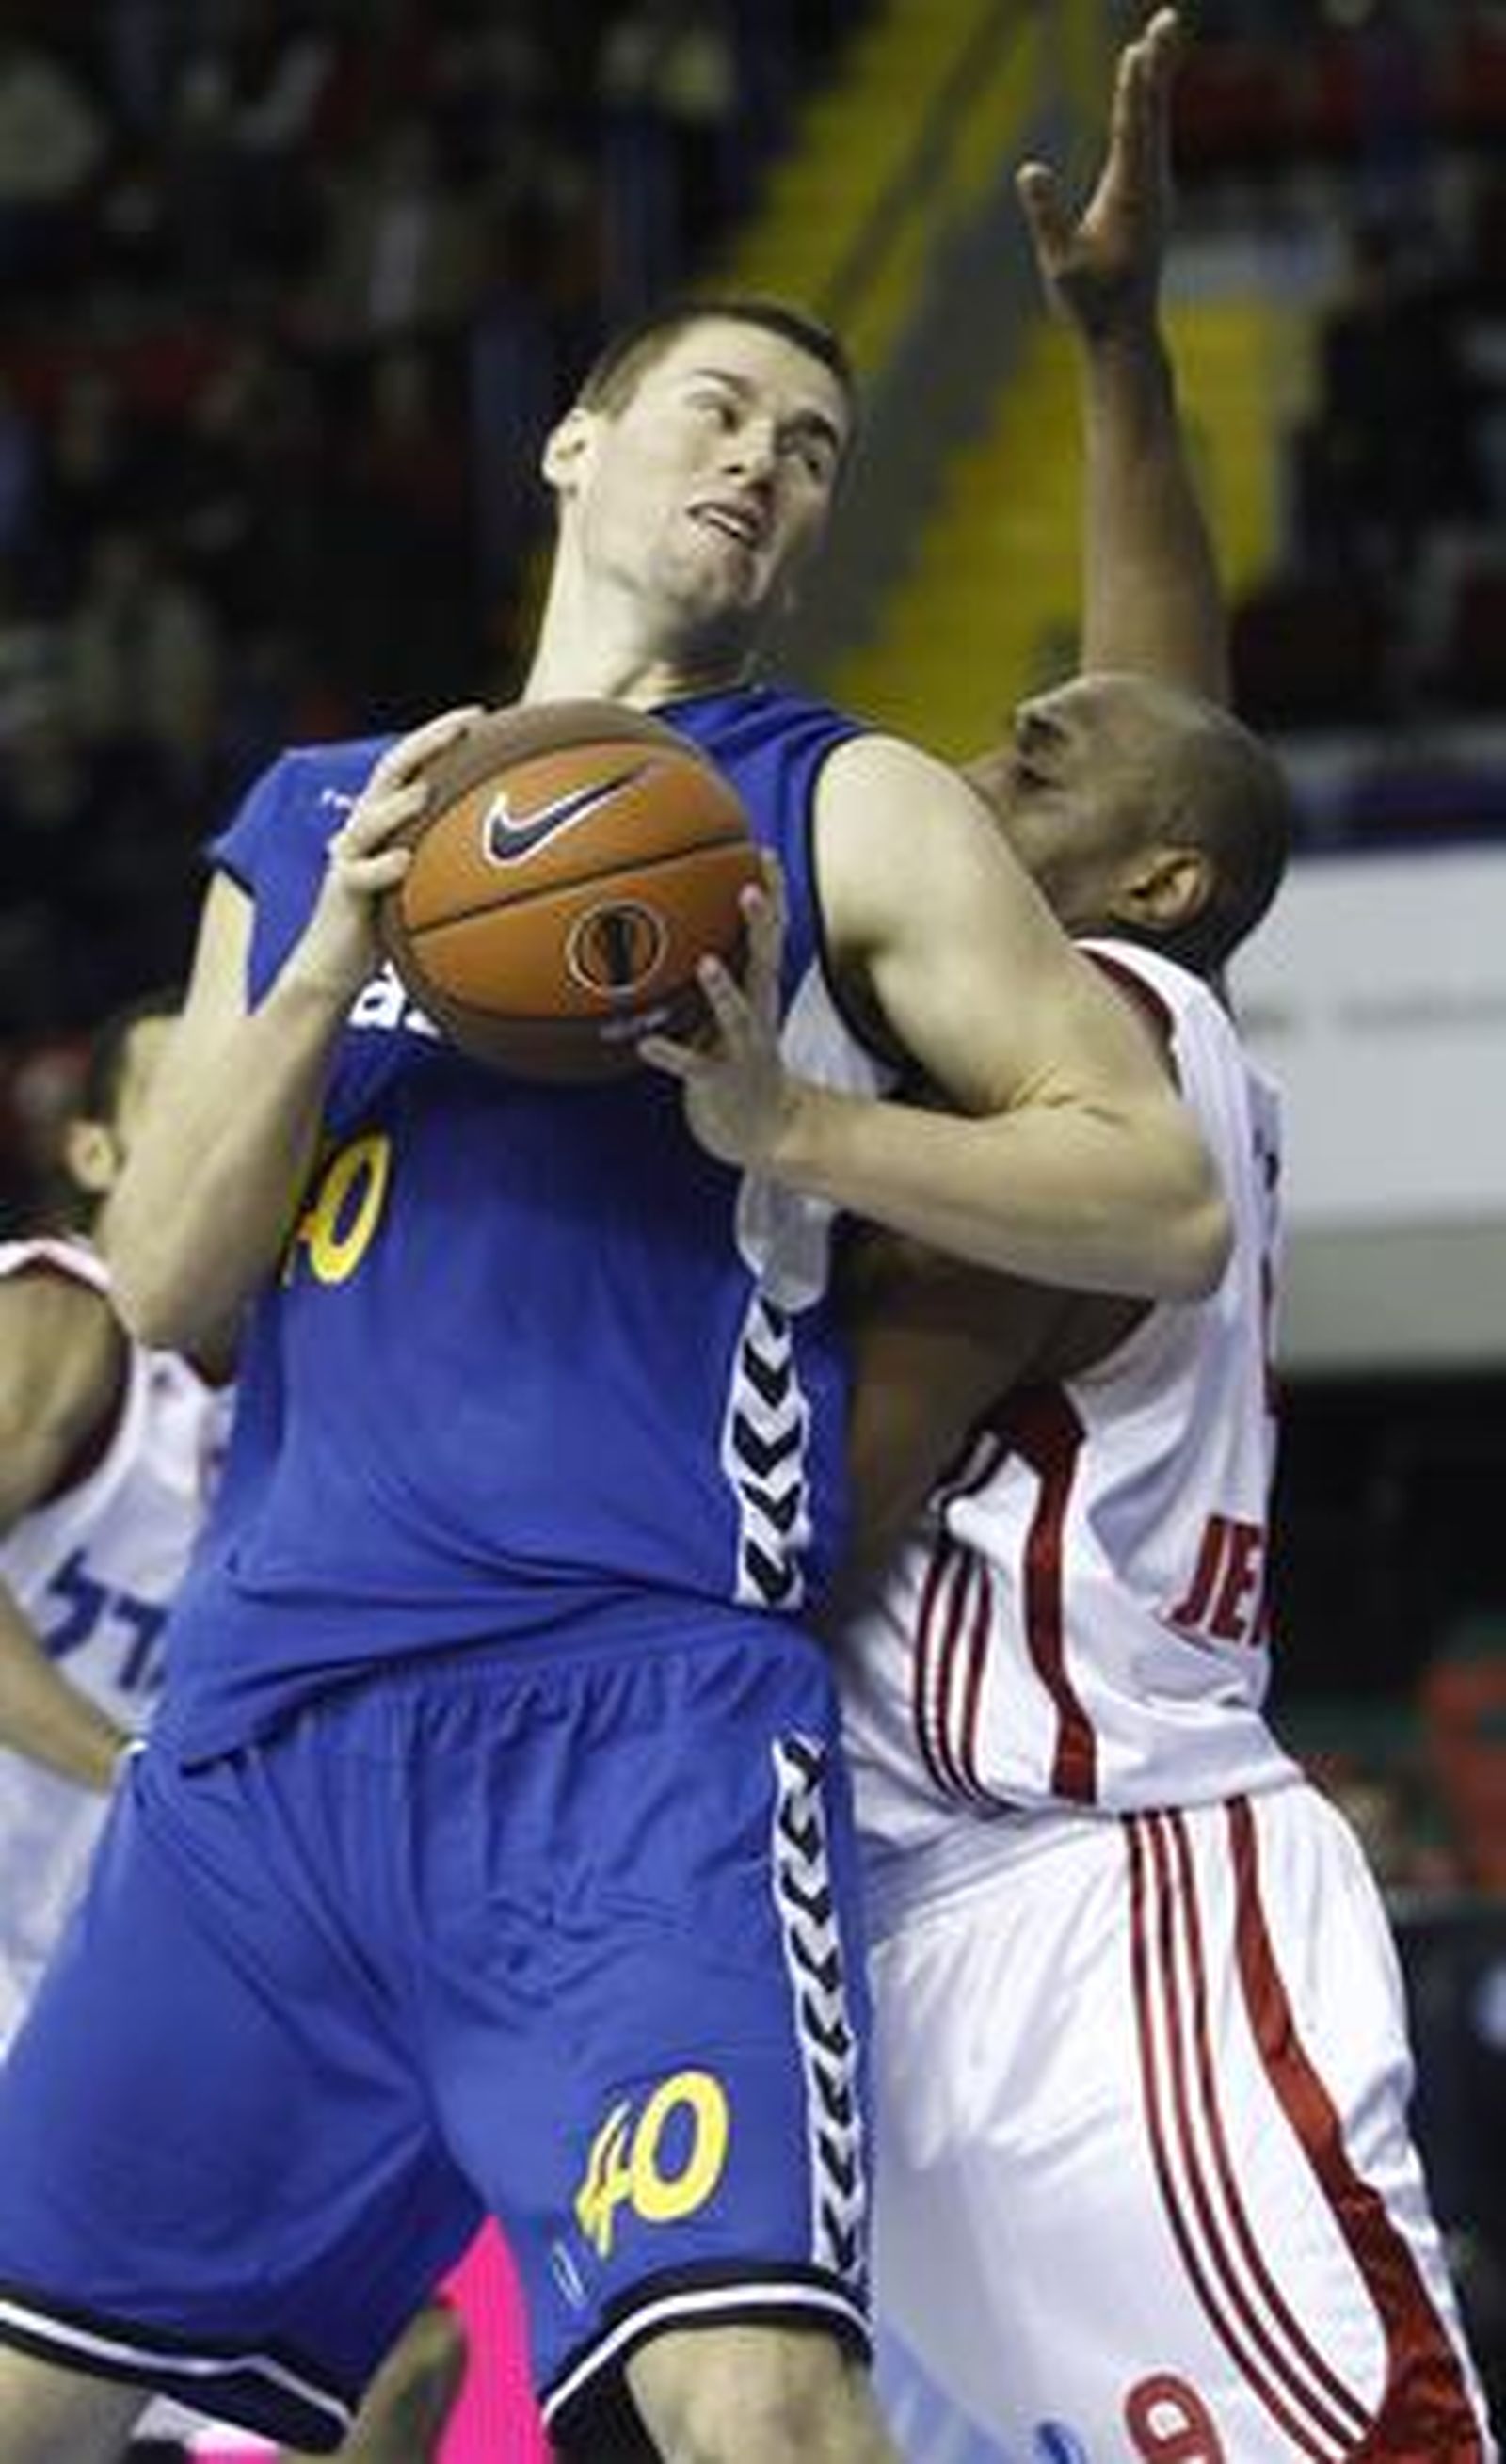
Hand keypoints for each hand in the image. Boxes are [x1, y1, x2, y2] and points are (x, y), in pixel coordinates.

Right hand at [290, 703, 485, 1003]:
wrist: (335, 967)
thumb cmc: (388, 926)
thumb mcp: (425, 887)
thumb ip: (453, 862)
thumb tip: (521, 858)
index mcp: (386, 820)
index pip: (410, 764)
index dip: (439, 735)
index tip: (481, 715)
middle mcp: (363, 829)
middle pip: (389, 773)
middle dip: (425, 744)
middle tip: (463, 728)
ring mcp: (348, 858)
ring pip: (369, 820)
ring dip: (398, 805)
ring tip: (427, 793)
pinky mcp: (341, 893)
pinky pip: (360, 877)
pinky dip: (382, 868)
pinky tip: (404, 863)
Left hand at [639, 856, 797, 1172]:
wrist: (761, 1126)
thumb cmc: (732, 1054)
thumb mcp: (727, 1007)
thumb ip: (708, 967)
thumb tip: (660, 923)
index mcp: (758, 989)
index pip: (772, 932)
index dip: (771, 892)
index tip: (761, 850)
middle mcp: (758, 1011)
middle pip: (767, 960)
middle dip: (761, 924)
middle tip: (748, 890)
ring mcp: (743, 1047)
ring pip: (738, 1013)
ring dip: (723, 988)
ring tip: (706, 963)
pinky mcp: (721, 1081)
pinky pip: (694, 1066)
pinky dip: (671, 1055)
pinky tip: (643, 1045)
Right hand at [1016, 6, 1179, 343]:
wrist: (1124, 330)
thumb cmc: (1091, 303)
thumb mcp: (1061, 266)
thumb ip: (1047, 218)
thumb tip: (1029, 170)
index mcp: (1131, 198)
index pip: (1132, 133)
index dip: (1133, 91)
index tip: (1136, 52)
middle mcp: (1150, 184)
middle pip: (1153, 112)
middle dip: (1157, 64)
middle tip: (1166, 19)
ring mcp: (1153, 184)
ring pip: (1155, 117)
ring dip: (1156, 71)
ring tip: (1161, 30)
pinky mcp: (1147, 188)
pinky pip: (1150, 130)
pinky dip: (1149, 97)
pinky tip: (1150, 78)